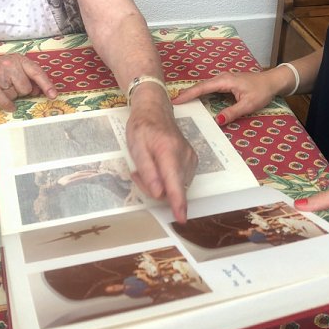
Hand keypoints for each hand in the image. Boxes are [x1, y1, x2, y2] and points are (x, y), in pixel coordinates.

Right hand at [0, 51, 57, 111]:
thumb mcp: (14, 66)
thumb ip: (28, 76)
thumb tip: (41, 90)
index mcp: (20, 60)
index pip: (37, 73)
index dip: (46, 85)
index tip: (53, 96)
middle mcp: (10, 65)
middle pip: (26, 88)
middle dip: (21, 92)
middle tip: (11, 86)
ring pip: (14, 95)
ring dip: (10, 96)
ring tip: (1, 87)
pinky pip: (2, 99)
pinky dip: (7, 105)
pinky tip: (9, 106)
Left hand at [126, 88, 197, 223]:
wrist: (155, 110)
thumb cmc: (142, 127)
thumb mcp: (136, 147)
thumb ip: (148, 171)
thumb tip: (159, 193)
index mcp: (169, 152)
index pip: (175, 182)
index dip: (178, 202)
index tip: (182, 218)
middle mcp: (185, 156)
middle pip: (173, 188)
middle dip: (154, 189)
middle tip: (137, 173)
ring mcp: (191, 158)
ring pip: (176, 186)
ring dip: (160, 184)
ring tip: (146, 167)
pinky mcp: (192, 161)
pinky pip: (179, 180)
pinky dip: (167, 180)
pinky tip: (158, 167)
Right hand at [172, 71, 280, 124]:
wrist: (272, 81)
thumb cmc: (261, 92)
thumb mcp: (248, 105)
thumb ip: (232, 112)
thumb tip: (217, 121)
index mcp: (224, 81)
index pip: (202, 88)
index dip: (188, 94)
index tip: (175, 100)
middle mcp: (221, 78)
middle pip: (200, 86)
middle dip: (186, 94)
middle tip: (172, 103)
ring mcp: (223, 79)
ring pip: (204, 86)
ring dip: (192, 93)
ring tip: (179, 102)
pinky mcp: (226, 82)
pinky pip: (209, 87)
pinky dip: (200, 93)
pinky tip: (195, 99)